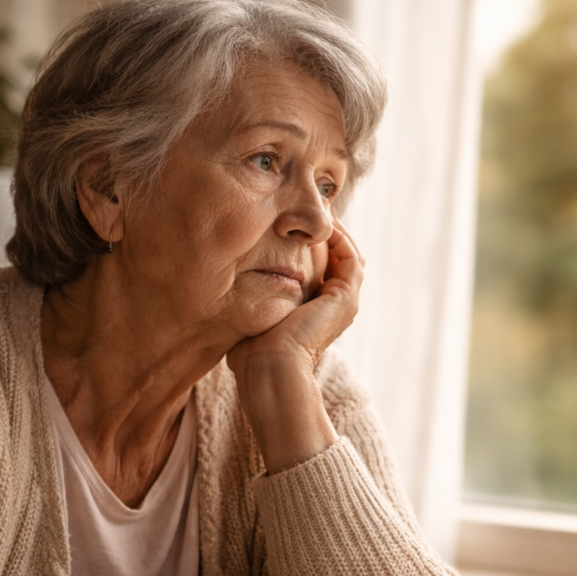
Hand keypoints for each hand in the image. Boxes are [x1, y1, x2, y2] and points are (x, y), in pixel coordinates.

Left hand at [227, 217, 362, 376]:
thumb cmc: (252, 352)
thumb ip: (251, 294)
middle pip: (338, 257)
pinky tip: (321, 220)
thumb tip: (226, 278)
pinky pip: (351, 257)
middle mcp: (335, 306)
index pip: (321, 266)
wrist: (269, 371)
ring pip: (348, 254)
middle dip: (324, 230)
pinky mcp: (346, 299)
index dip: (309, 241)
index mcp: (316, 310)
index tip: (289, 218)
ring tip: (316, 205)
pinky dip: (339, 236)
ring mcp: (345, 302)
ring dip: (334, 229)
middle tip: (307, 205)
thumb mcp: (252, 313)